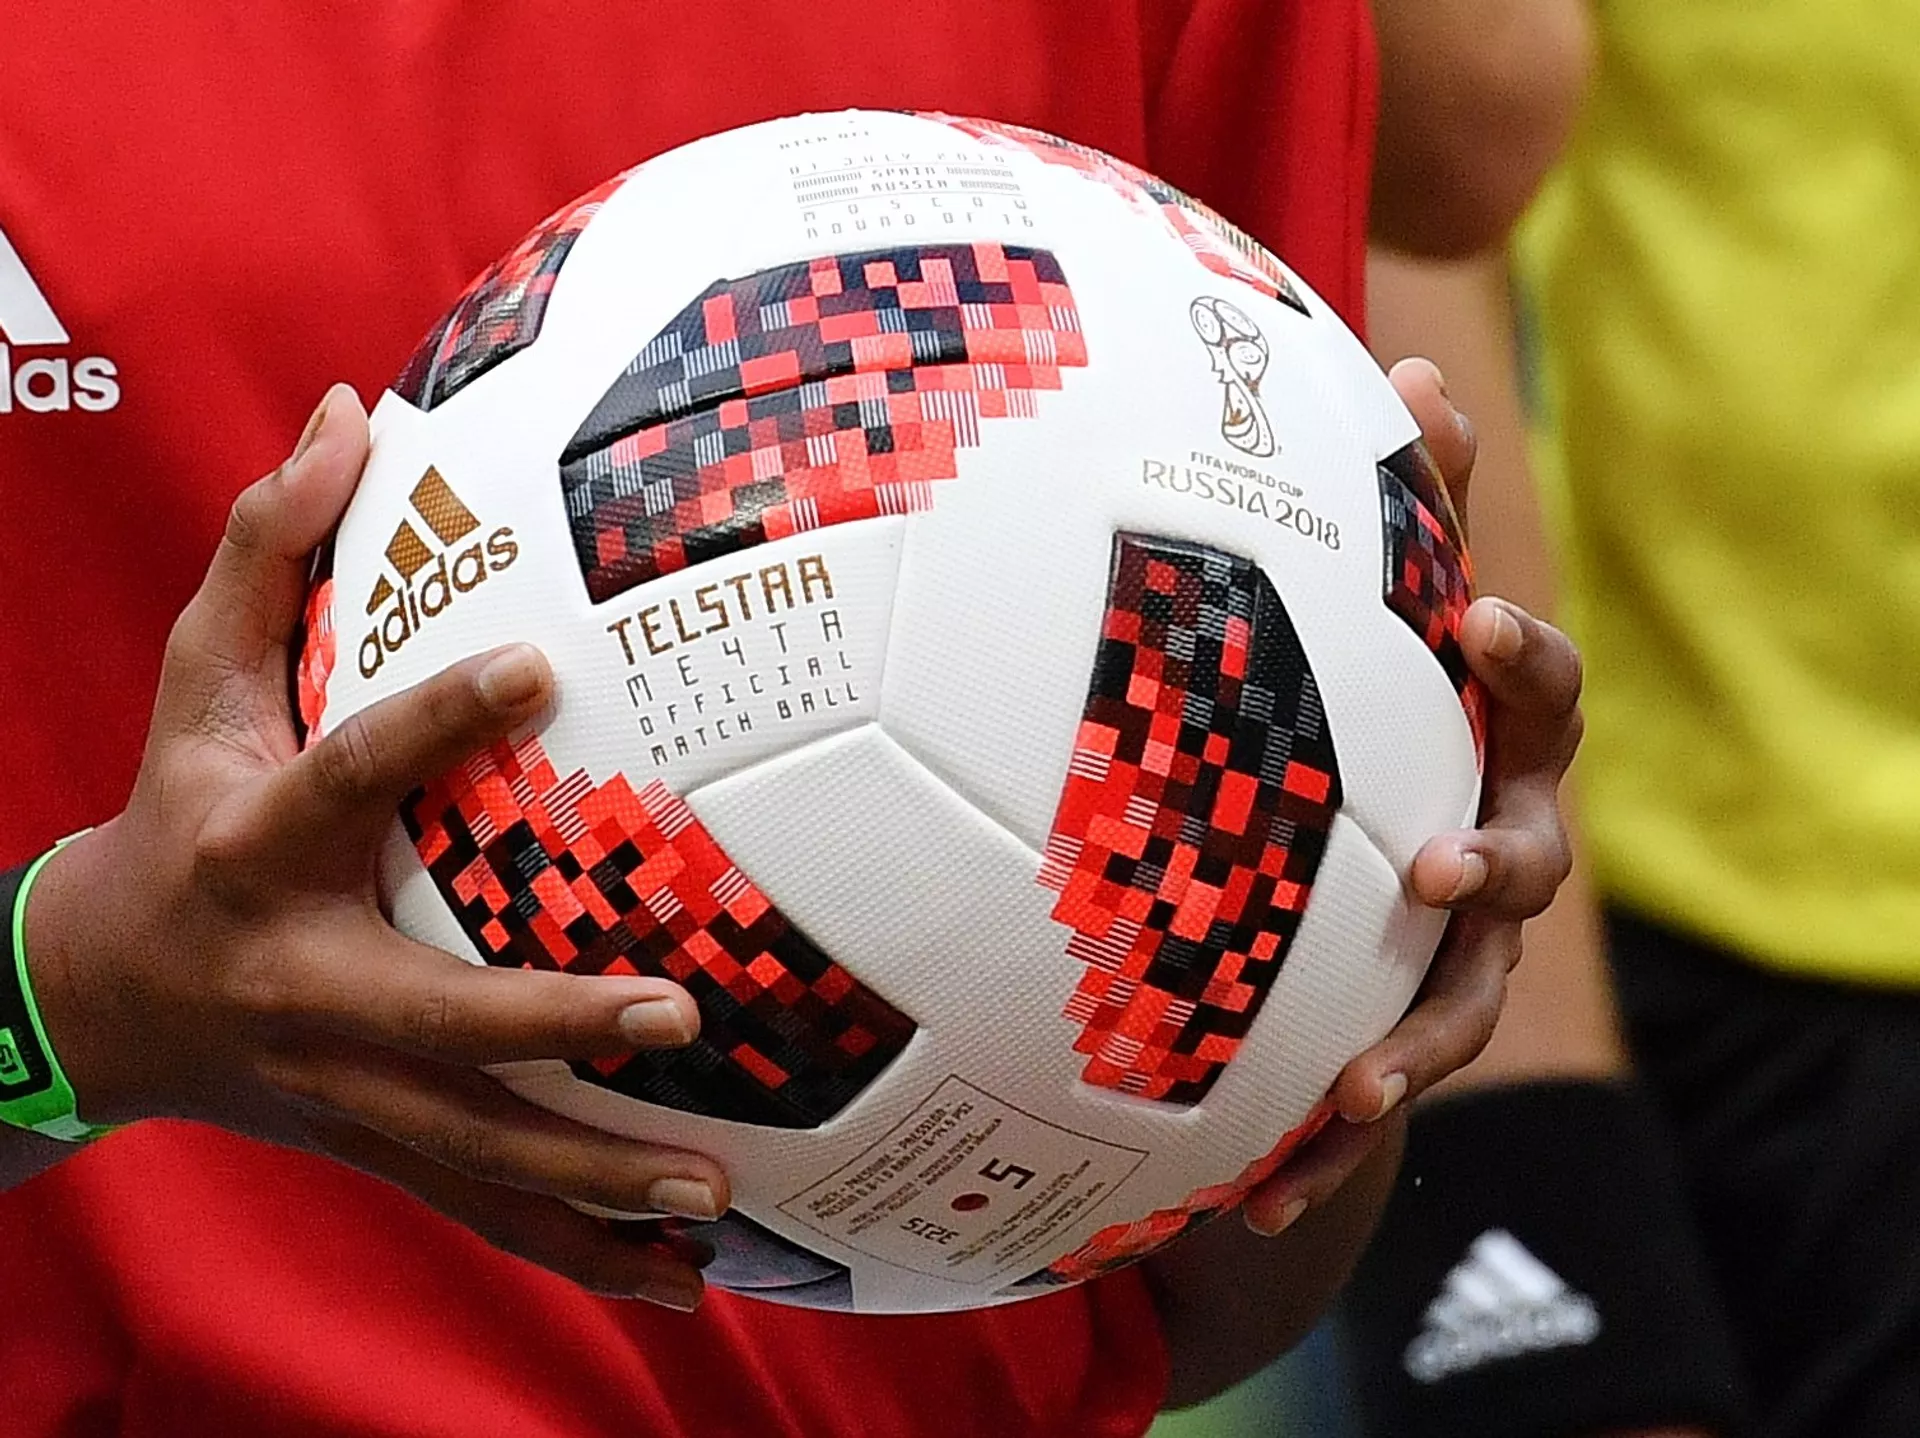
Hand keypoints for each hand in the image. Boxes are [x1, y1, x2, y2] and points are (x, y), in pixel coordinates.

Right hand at [23, 386, 727, 1306]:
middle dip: (549, 1025)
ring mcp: (339, 1087)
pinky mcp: (372, 1144)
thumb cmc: (173, 816)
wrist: (94, 996)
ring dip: (589, 1183)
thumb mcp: (196, 684)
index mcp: (260, 849)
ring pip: (469, 1153)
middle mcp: (303, 982)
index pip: (350, 773)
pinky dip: (576, 1251)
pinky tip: (679, 1283)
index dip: (432, 720)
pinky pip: (482, 1209)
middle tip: (679, 1018)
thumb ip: (263, 550)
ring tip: (710, 1205)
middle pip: (430, 1018)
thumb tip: (349, 413)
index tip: (534, 672)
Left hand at [1241, 357, 1582, 1234]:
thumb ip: (1402, 512)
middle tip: (1441, 874)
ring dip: (1414, 1046)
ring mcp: (1454, 954)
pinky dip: (1325, 1145)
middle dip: (1494, 869)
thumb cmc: (1370, 709)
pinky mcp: (1399, 1031)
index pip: (1539, 693)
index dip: (1526, 658)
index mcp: (1489, 737)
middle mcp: (1494, 844)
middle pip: (1528, 862)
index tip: (1481, 623)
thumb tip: (1405, 358)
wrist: (1359, 867)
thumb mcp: (1378, 612)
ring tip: (1353, 1088)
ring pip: (1460, 1006)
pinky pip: (1374, 1092)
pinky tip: (1259, 1196)